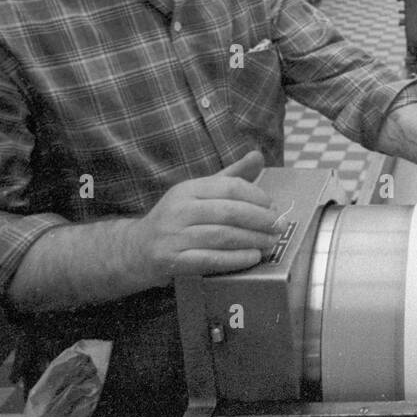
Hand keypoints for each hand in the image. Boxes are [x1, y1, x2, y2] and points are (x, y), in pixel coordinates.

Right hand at [126, 150, 282, 284]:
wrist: (136, 250)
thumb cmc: (177, 220)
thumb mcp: (199, 194)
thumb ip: (230, 177)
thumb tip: (258, 155)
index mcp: (188, 189)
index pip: (230, 187)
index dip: (257, 197)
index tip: (274, 207)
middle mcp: (179, 209)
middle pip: (230, 212)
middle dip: (261, 220)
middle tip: (280, 227)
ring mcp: (173, 236)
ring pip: (222, 236)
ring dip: (253, 240)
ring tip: (271, 243)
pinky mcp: (172, 260)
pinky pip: (210, 259)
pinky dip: (235, 259)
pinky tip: (253, 257)